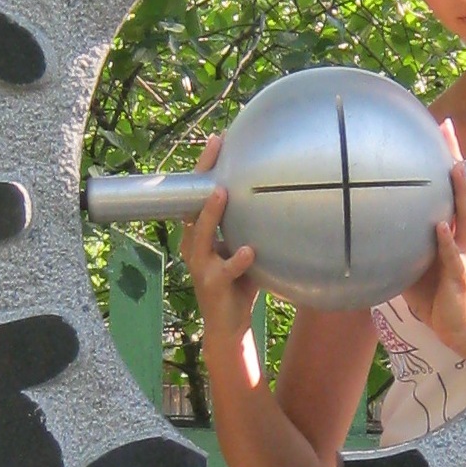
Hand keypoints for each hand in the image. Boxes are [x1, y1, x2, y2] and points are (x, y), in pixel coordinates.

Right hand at [181, 134, 257, 341]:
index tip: (218, 140)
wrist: (230, 326)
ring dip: (210, 214)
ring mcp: (202, 267)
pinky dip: (237, 259)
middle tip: (215, 151)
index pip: (198, 195)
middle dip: (202, 179)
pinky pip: (226, 270)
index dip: (205, 168)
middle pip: (192, 207)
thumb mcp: (241, 246)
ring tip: (222, 194)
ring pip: (201, 236)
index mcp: (201, 235)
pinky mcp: (214, 286)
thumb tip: (273, 193)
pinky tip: (249, 250)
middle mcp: (195, 247)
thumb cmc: (239, 280)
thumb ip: (247, 224)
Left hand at [401, 120, 465, 355]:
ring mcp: (462, 256)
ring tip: (454, 168)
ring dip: (459, 193)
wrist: (460, 331)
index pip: (450, 191)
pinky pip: (451, 256)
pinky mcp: (458, 277)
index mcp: (452, 234)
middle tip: (448, 130)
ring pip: (464, 218)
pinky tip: (438, 226)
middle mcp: (461, 238)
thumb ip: (400, 245)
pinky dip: (445, 240)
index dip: (447, 161)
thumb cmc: (436, 297)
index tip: (441, 130)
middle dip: (456, 160)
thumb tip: (370, 229)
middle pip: (462, 192)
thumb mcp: (413, 265)